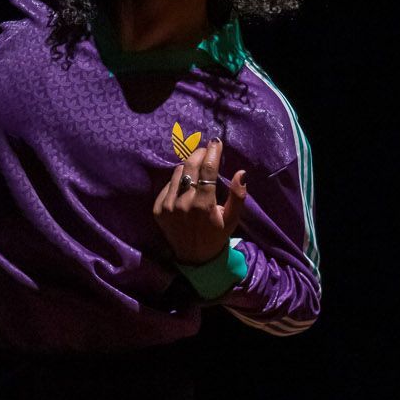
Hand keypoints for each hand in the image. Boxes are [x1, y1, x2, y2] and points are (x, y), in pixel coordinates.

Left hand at [152, 138, 246, 265]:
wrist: (194, 257)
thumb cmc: (216, 235)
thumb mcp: (232, 219)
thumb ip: (238, 196)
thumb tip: (242, 173)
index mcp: (202, 205)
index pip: (207, 170)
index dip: (212, 152)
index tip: (216, 141)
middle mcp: (182, 204)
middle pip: (190, 166)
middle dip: (199, 153)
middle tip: (207, 149)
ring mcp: (167, 206)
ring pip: (177, 173)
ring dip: (188, 165)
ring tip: (197, 165)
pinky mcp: (157, 209)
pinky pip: (168, 185)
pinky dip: (178, 180)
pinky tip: (186, 183)